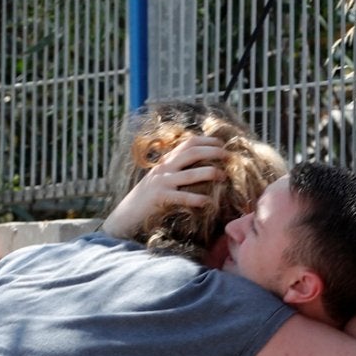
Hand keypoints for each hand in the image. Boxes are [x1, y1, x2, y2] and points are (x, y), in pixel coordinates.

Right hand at [102, 134, 226, 240]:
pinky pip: (182, 197)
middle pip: (191, 153)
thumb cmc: (148, 198)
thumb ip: (177, 169)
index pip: (188, 143)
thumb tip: (200, 165)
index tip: (222, 144)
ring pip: (190, 174)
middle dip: (212, 152)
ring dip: (210, 173)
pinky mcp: (160, 198)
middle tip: (229, 156)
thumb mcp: (161, 178)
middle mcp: (164, 168)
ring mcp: (161, 182)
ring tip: (224, 176)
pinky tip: (209, 202)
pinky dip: (197, 199)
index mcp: (166, 161)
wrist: (127, 214)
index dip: (206, 141)